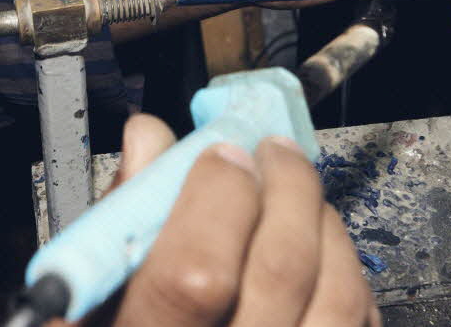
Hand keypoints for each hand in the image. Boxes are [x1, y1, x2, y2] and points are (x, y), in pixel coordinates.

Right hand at [73, 115, 378, 326]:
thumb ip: (119, 225)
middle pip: (279, 271)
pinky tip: (320, 246)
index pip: (195, 274)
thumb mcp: (92, 301)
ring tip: (298, 190)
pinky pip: (359, 325)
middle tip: (271, 152)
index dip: (216, 197)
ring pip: (336, 296)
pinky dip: (346, 271)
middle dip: (284, 187)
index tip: (218, 152)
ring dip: (323, 223)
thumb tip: (151, 142)